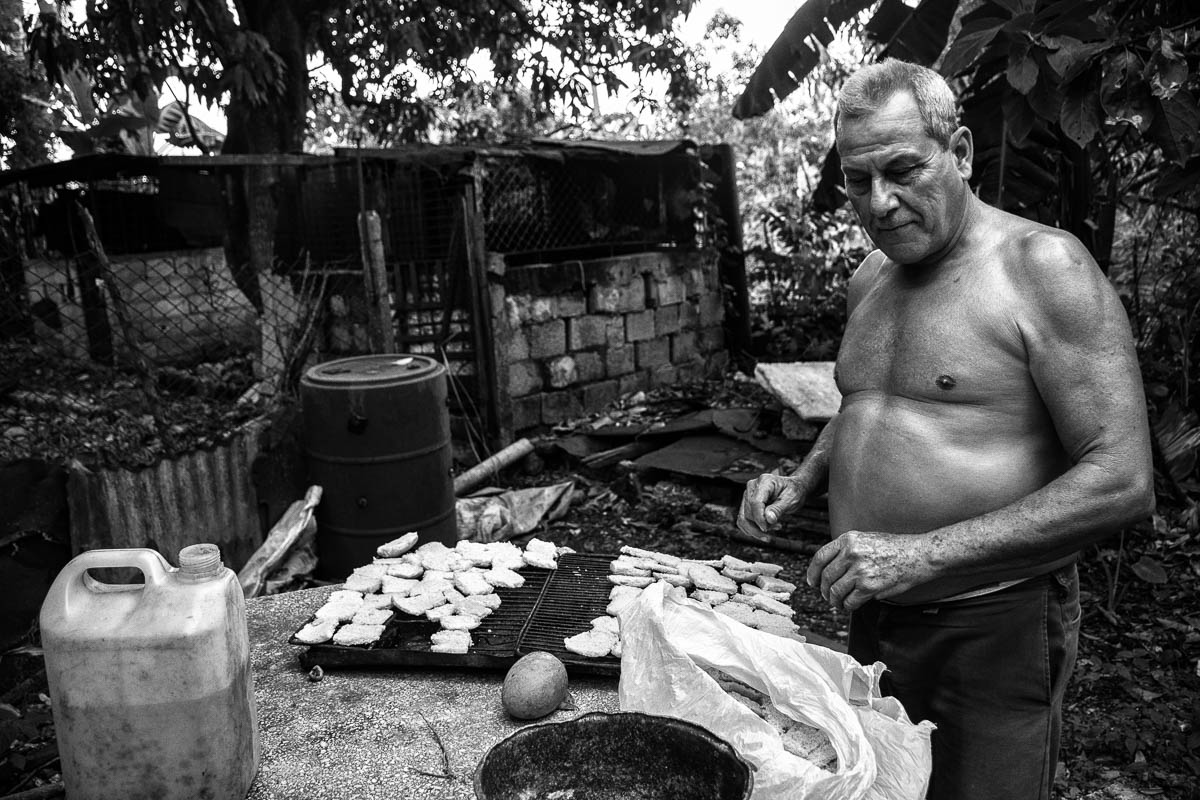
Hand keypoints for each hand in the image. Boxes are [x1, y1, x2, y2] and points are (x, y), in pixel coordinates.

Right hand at [737, 473, 808, 541]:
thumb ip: (778, 509)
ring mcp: (747, 494)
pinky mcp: (746, 503)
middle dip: (761, 525)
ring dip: (755, 529)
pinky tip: (765, 529)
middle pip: (748, 512)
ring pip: (743, 518)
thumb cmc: (794, 491)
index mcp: (764, 481)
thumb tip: (768, 519)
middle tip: (778, 526)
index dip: (759, 518)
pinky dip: (752, 529)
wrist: (793, 488)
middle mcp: (752, 486)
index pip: (755, 502)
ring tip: (772, 530)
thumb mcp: (791, 499)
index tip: (767, 529)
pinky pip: (743, 520)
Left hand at [805, 530, 934, 612]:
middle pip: (826, 577)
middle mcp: (851, 553)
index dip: (813, 572)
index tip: (812, 581)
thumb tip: (831, 570)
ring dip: (835, 601)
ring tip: (838, 603)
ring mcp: (860, 570)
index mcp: (848, 539)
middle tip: (827, 596)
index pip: (820, 557)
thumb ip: (847, 550)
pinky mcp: (869, 586)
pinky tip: (851, 605)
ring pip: (836, 591)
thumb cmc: (895, 548)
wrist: (918, 554)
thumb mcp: (866, 539)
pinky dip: (848, 606)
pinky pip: (850, 601)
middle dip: (824, 590)